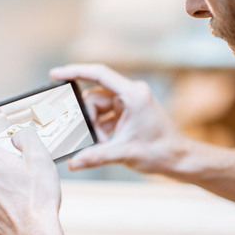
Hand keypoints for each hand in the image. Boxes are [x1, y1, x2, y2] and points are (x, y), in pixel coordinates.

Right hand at [50, 63, 187, 174]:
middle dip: (88, 118)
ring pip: (99, 108)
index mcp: (133, 94)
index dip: (75, 72)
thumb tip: (73, 163)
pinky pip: (105, 116)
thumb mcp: (124, 153)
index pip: (98, 74)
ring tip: (102, 144)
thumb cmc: (160, 151)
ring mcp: (130, 103)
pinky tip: (104, 143)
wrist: (179, 159)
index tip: (55, 74)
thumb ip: (96, 156)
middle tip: (89, 137)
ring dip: (95, 126)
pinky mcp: (128, 113)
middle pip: (95, 97)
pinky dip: (101, 129)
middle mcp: (131, 94)